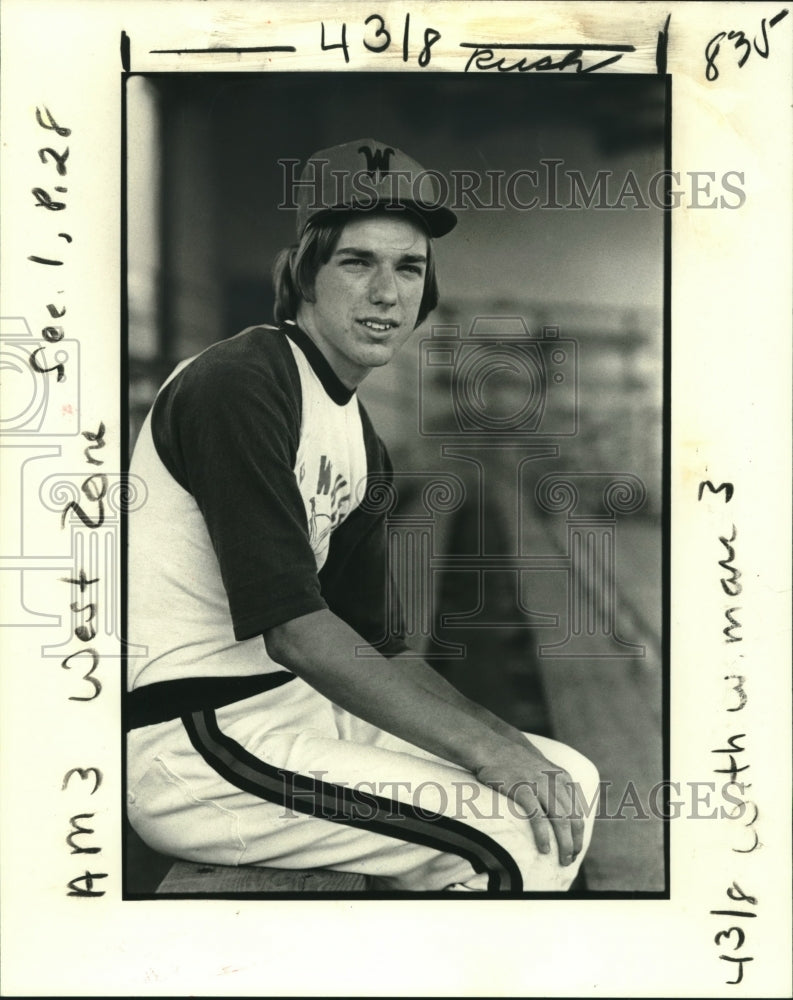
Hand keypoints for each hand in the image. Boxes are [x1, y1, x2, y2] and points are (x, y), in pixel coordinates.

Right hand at [475, 743, 584, 865]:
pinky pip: (538, 818)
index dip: (579, 834)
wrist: (491, 748)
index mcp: (562, 777)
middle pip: (572, 818)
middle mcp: (555, 781)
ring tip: (563, 860)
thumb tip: (560, 810)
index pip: (578, 811)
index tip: (575, 848)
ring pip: (560, 820)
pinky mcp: (523, 790)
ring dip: (564, 844)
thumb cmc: (513, 761)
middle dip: (574, 842)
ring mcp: (539, 785)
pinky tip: (545, 849)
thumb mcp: (541, 768)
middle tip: (569, 860)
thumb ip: (554, 785)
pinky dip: (543, 836)